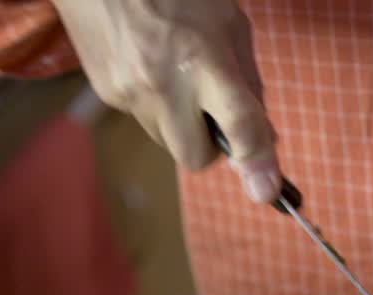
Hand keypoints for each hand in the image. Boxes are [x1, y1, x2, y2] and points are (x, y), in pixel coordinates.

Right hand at [51, 0, 280, 202]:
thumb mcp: (230, 25)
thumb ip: (250, 85)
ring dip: (183, 126)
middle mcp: (162, 84)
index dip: (257, 161)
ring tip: (179, 77)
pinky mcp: (105, 94)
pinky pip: (145, 121)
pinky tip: (152, 67)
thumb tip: (265, 140)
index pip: (238, 124)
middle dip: (212, 146)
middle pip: (196, 158)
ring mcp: (128, 92)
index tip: (266, 191)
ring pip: (170, 143)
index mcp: (202, 60)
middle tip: (215, 112)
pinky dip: (158, 107)